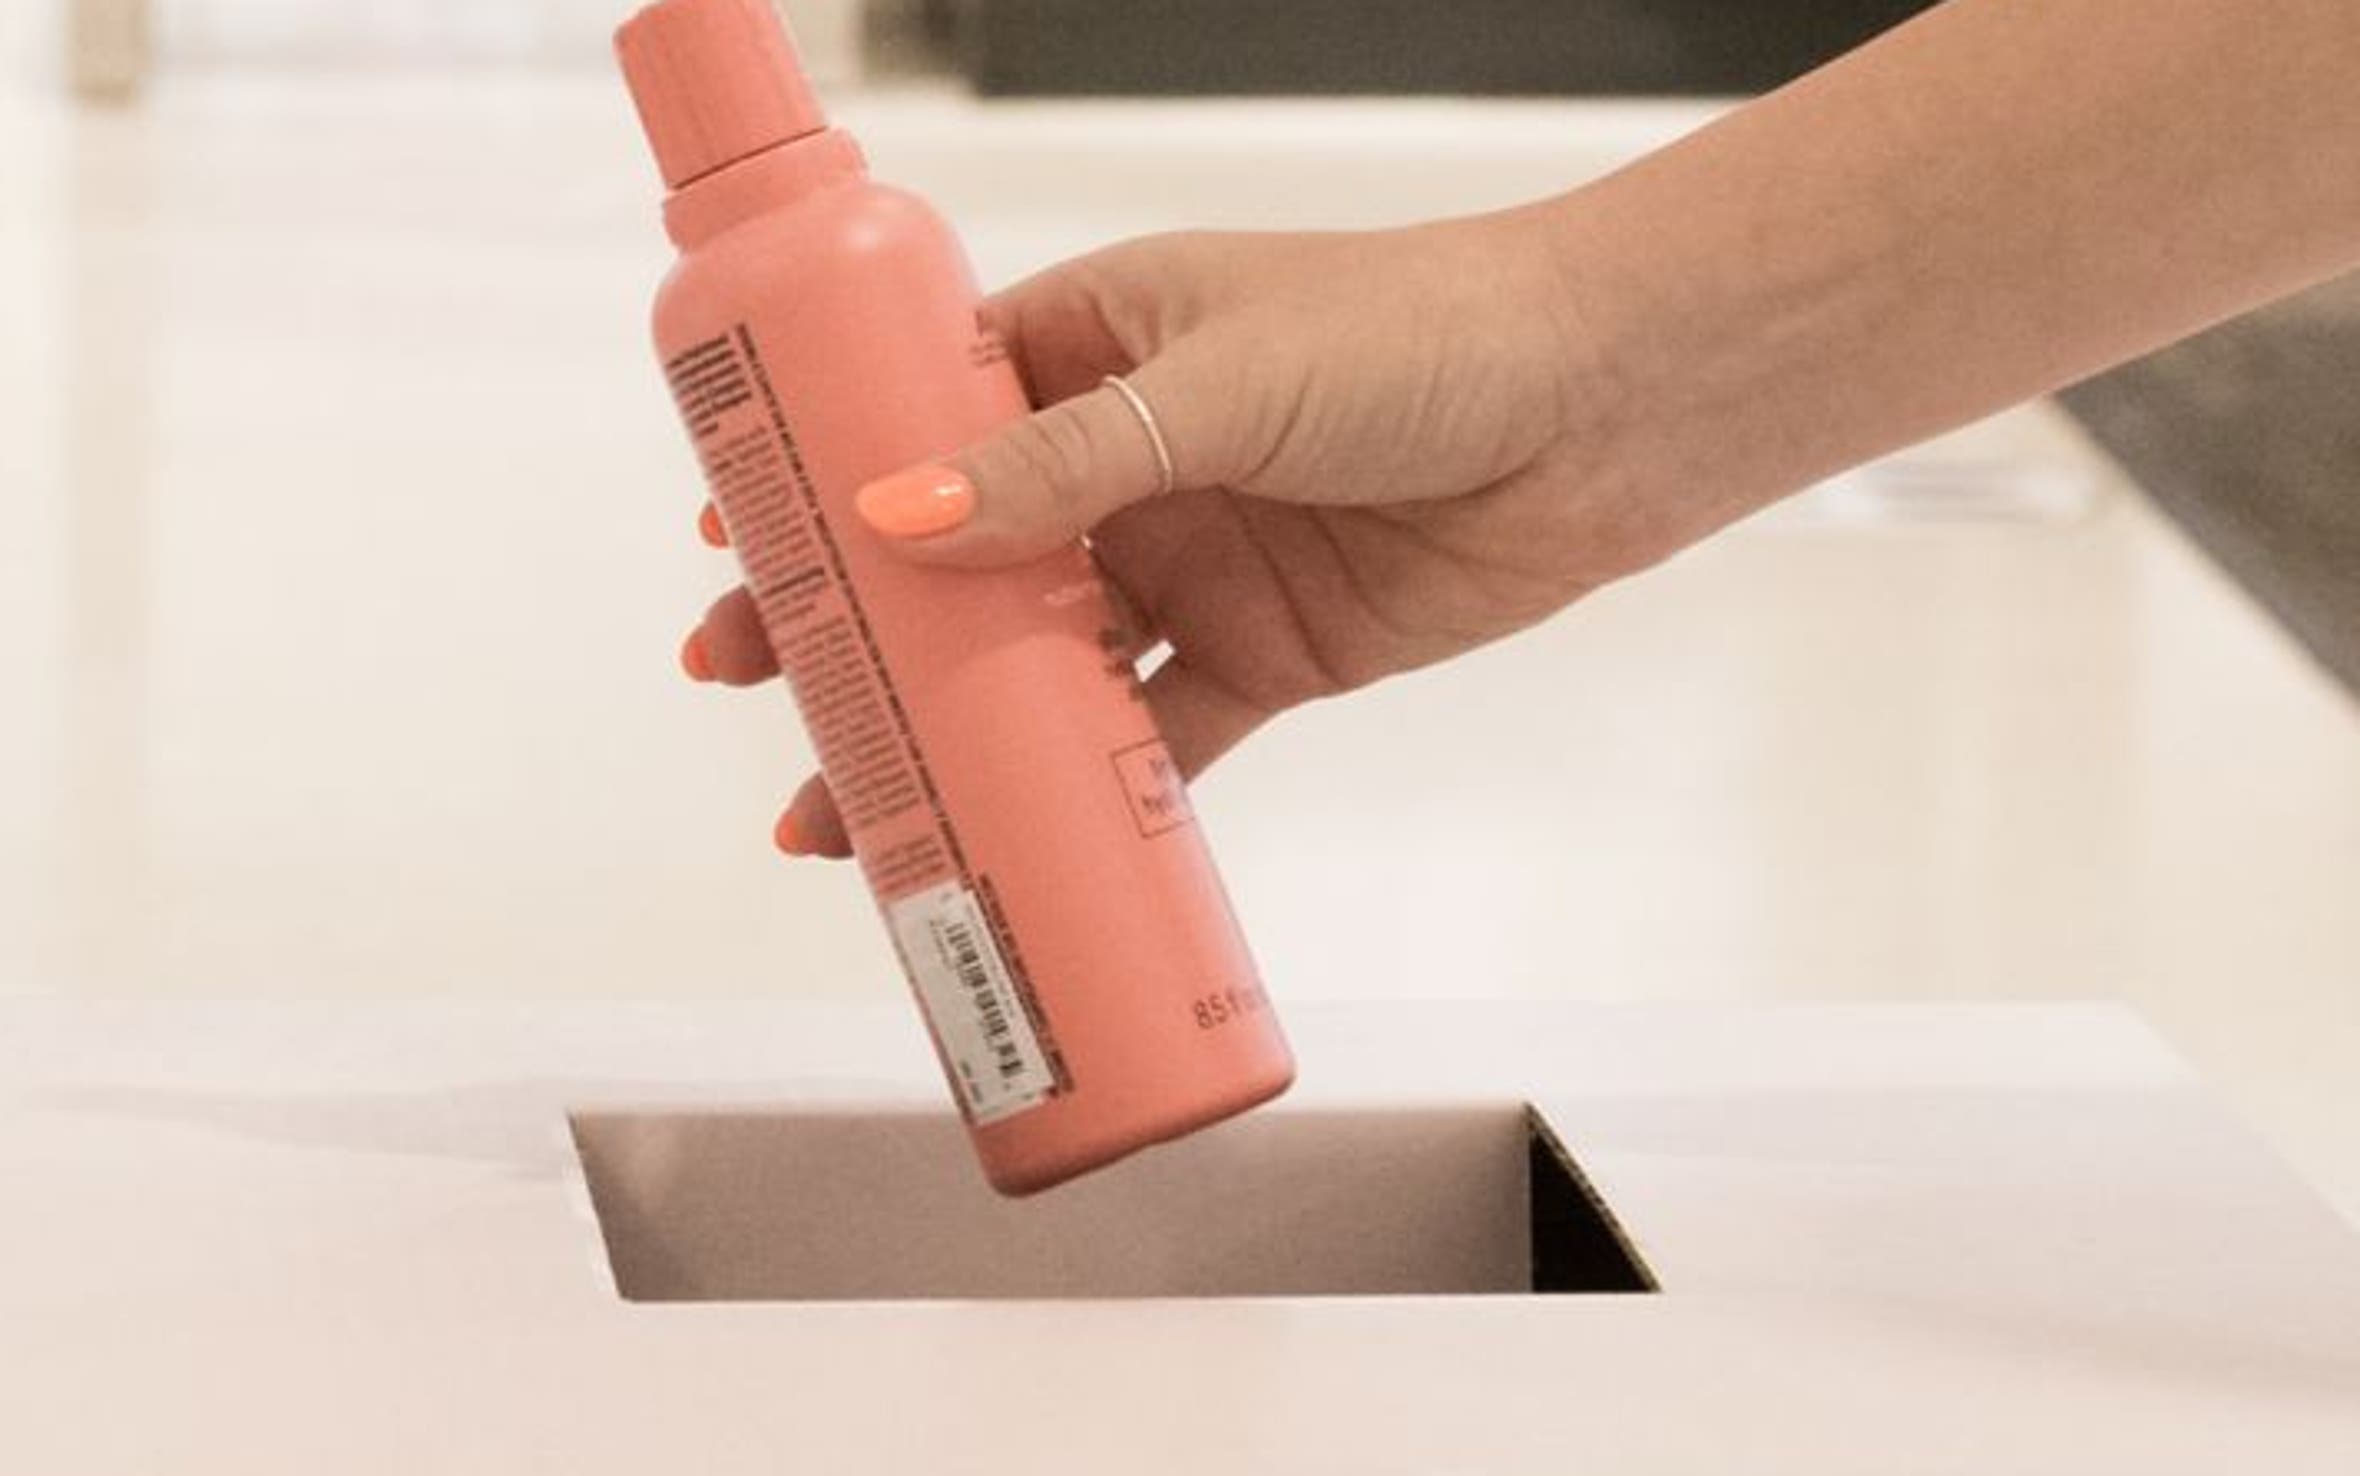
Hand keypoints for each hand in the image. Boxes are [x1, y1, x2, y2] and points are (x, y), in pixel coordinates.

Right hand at [681, 212, 1710, 856]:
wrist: (1600, 409)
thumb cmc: (1420, 331)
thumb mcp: (1216, 376)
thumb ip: (1064, 460)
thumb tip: (899, 523)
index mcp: (1095, 343)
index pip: (920, 411)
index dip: (822, 476)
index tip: (732, 533)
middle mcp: (1126, 458)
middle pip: (952, 554)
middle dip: (850, 622)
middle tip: (753, 685)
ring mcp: (1187, 561)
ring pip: (1032, 662)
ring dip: (942, 728)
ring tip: (846, 805)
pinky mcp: (1258, 655)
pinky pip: (1149, 737)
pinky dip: (1079, 790)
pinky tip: (1001, 835)